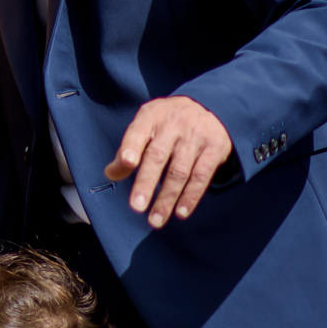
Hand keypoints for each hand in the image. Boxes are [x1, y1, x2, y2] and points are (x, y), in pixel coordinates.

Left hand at [104, 95, 232, 226]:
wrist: (209, 107)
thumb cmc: (168, 123)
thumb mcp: (147, 125)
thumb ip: (130, 147)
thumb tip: (111, 174)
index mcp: (151, 116)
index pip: (138, 132)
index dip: (131, 147)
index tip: (126, 163)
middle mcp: (173, 124)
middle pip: (157, 156)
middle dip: (146, 183)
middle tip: (136, 206)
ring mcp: (195, 136)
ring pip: (179, 172)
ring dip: (167, 198)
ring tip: (155, 219)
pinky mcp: (215, 148)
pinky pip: (202, 176)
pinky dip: (191, 196)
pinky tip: (181, 212)